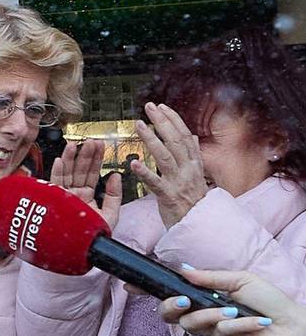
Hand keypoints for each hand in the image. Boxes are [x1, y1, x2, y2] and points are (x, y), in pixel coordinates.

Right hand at [49, 139, 121, 230]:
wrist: (81, 251)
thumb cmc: (94, 237)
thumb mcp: (111, 214)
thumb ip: (114, 195)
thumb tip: (116, 175)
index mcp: (87, 196)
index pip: (92, 173)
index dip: (96, 159)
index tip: (101, 145)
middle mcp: (73, 194)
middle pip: (79, 170)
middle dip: (85, 155)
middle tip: (92, 141)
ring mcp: (62, 197)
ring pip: (66, 173)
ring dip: (70, 158)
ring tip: (76, 144)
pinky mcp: (53, 200)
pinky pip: (53, 184)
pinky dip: (56, 172)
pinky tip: (61, 160)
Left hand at [133, 102, 208, 228]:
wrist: (202, 228)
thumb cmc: (196, 203)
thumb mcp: (198, 176)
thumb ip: (193, 155)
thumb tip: (193, 136)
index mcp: (194, 164)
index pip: (184, 136)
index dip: (174, 120)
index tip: (162, 107)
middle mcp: (188, 170)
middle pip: (175, 141)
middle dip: (162, 122)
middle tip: (149, 107)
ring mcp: (179, 183)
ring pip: (165, 157)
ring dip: (151, 139)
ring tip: (138, 125)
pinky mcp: (169, 197)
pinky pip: (156, 183)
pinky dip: (145, 173)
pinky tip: (133, 163)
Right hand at [156, 270, 305, 335]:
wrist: (293, 326)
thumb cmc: (269, 301)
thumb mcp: (240, 280)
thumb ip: (210, 277)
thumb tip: (183, 269)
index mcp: (204, 297)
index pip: (173, 296)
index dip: (159, 294)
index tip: (150, 289)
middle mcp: (203, 314)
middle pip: (170, 315)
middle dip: (171, 307)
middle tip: (184, 301)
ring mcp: (211, 331)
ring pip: (192, 324)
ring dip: (211, 315)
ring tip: (234, 311)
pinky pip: (218, 333)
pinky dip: (238, 325)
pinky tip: (256, 323)